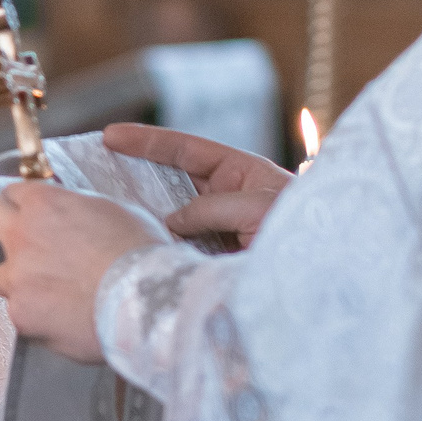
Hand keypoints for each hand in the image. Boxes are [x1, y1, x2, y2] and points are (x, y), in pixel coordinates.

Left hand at [0, 183, 162, 361]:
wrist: (145, 303)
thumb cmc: (140, 254)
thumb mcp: (112, 210)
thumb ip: (78, 208)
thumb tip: (70, 212)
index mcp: (45, 203)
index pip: (13, 190)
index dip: (23, 201)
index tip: (28, 209)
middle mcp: (21, 235)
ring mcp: (16, 277)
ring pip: (3, 276)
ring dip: (22, 282)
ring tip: (59, 295)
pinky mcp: (21, 314)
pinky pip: (21, 312)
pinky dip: (39, 315)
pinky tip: (66, 319)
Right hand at [103, 121, 294, 248]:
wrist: (328, 284)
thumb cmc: (308, 234)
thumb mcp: (261, 207)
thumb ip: (212, 207)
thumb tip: (171, 222)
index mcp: (240, 174)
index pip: (185, 150)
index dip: (147, 142)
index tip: (110, 136)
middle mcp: (225, 201)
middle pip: (170, 182)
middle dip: (135, 178)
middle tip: (94, 174)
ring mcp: (217, 233)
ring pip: (170, 220)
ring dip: (143, 218)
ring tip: (105, 214)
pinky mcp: (211, 264)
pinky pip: (178, 251)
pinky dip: (158, 250)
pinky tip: (136, 251)